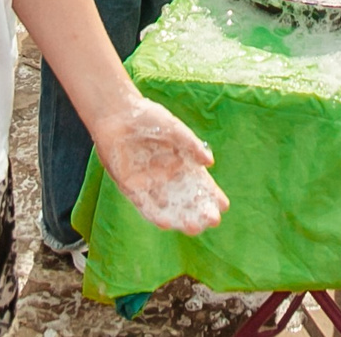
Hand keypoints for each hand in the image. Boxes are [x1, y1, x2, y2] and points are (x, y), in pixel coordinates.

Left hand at [89, 97, 225, 233]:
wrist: (117, 113)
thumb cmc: (147, 117)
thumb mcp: (173, 128)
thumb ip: (190, 145)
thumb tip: (209, 162)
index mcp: (181, 162)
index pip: (199, 183)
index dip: (212, 195)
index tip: (223, 206)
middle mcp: (166, 176)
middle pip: (186, 199)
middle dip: (200, 211)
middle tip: (212, 221)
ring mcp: (149, 183)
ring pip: (167, 207)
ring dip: (180, 219)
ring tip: (194, 228)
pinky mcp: (130, 186)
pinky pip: (144, 204)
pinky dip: (154, 214)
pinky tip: (165, 223)